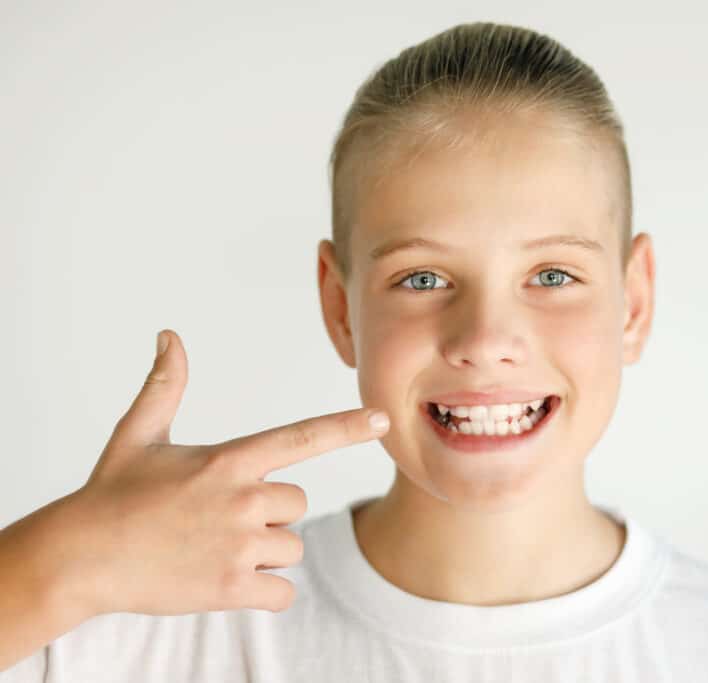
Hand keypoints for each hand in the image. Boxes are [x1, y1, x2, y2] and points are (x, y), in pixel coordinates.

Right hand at [59, 329, 388, 617]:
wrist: (79, 558)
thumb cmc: (111, 494)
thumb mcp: (138, 434)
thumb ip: (166, 386)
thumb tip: (170, 336)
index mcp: (229, 459)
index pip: (302, 438)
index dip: (346, 427)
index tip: (384, 419)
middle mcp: (242, 498)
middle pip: (297, 505)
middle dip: (269, 516)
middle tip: (217, 520)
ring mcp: (238, 545)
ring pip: (290, 549)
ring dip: (263, 554)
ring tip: (212, 550)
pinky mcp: (231, 587)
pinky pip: (283, 592)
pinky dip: (264, 592)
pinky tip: (226, 581)